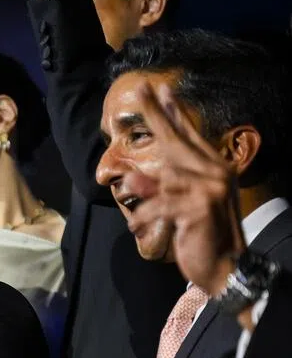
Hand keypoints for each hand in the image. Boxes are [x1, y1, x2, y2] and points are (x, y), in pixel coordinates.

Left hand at [127, 83, 244, 294]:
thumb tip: (131, 176)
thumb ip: (161, 187)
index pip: (190, 136)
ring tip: (133, 204)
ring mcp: (209, 190)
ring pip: (164, 177)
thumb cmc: (202, 236)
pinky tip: (135, 227)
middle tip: (140, 89)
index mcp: (213, 169)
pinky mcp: (198, 209)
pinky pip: (159, 206)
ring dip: (144, 194)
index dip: (174, 113)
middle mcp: (214, 174)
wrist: (226, 267)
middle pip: (176, 141)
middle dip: (156, 115)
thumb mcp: (182, 207)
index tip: (161, 91)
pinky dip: (144, 217)